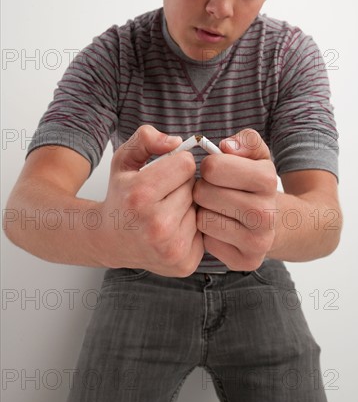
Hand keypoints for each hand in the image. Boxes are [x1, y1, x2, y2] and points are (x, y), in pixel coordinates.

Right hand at [97, 125, 203, 276]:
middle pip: (196, 187)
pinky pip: (205, 231)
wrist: (109, 240)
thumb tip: (177, 141)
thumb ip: (146, 138)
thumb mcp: (124, 159)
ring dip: (189, 207)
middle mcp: (157, 225)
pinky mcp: (184, 263)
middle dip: (182, 187)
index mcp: (141, 195)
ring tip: (167, 212)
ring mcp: (171, 248)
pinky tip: (173, 229)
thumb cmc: (121, 197)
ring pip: (202, 209)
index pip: (187, 164)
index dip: (176, 165)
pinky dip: (192, 227)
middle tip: (162, 196)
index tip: (162, 174)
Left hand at [193, 129, 276, 270]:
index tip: (216, 171)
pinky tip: (222, 228)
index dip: (209, 167)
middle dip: (203, 189)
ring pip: (202, 219)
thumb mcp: (257, 155)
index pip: (212, 167)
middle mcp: (266, 214)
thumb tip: (226, 147)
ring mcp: (258, 242)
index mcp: (267, 180)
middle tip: (215, 192)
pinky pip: (206, 243)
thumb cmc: (258, 184)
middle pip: (204, 193)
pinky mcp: (245, 261)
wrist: (283, 223)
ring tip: (218, 209)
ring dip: (203, 212)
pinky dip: (208, 235)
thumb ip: (245, 141)